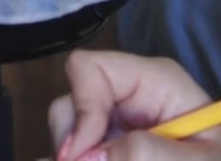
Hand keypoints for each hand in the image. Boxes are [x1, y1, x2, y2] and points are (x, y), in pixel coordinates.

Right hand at [49, 51, 220, 160]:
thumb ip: (149, 154)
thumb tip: (89, 156)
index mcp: (153, 81)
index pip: (89, 68)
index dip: (80, 109)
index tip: (83, 155)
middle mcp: (127, 95)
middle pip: (69, 104)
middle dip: (72, 143)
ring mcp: (116, 123)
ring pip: (67, 135)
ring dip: (78, 157)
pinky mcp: (111, 146)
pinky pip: (80, 152)